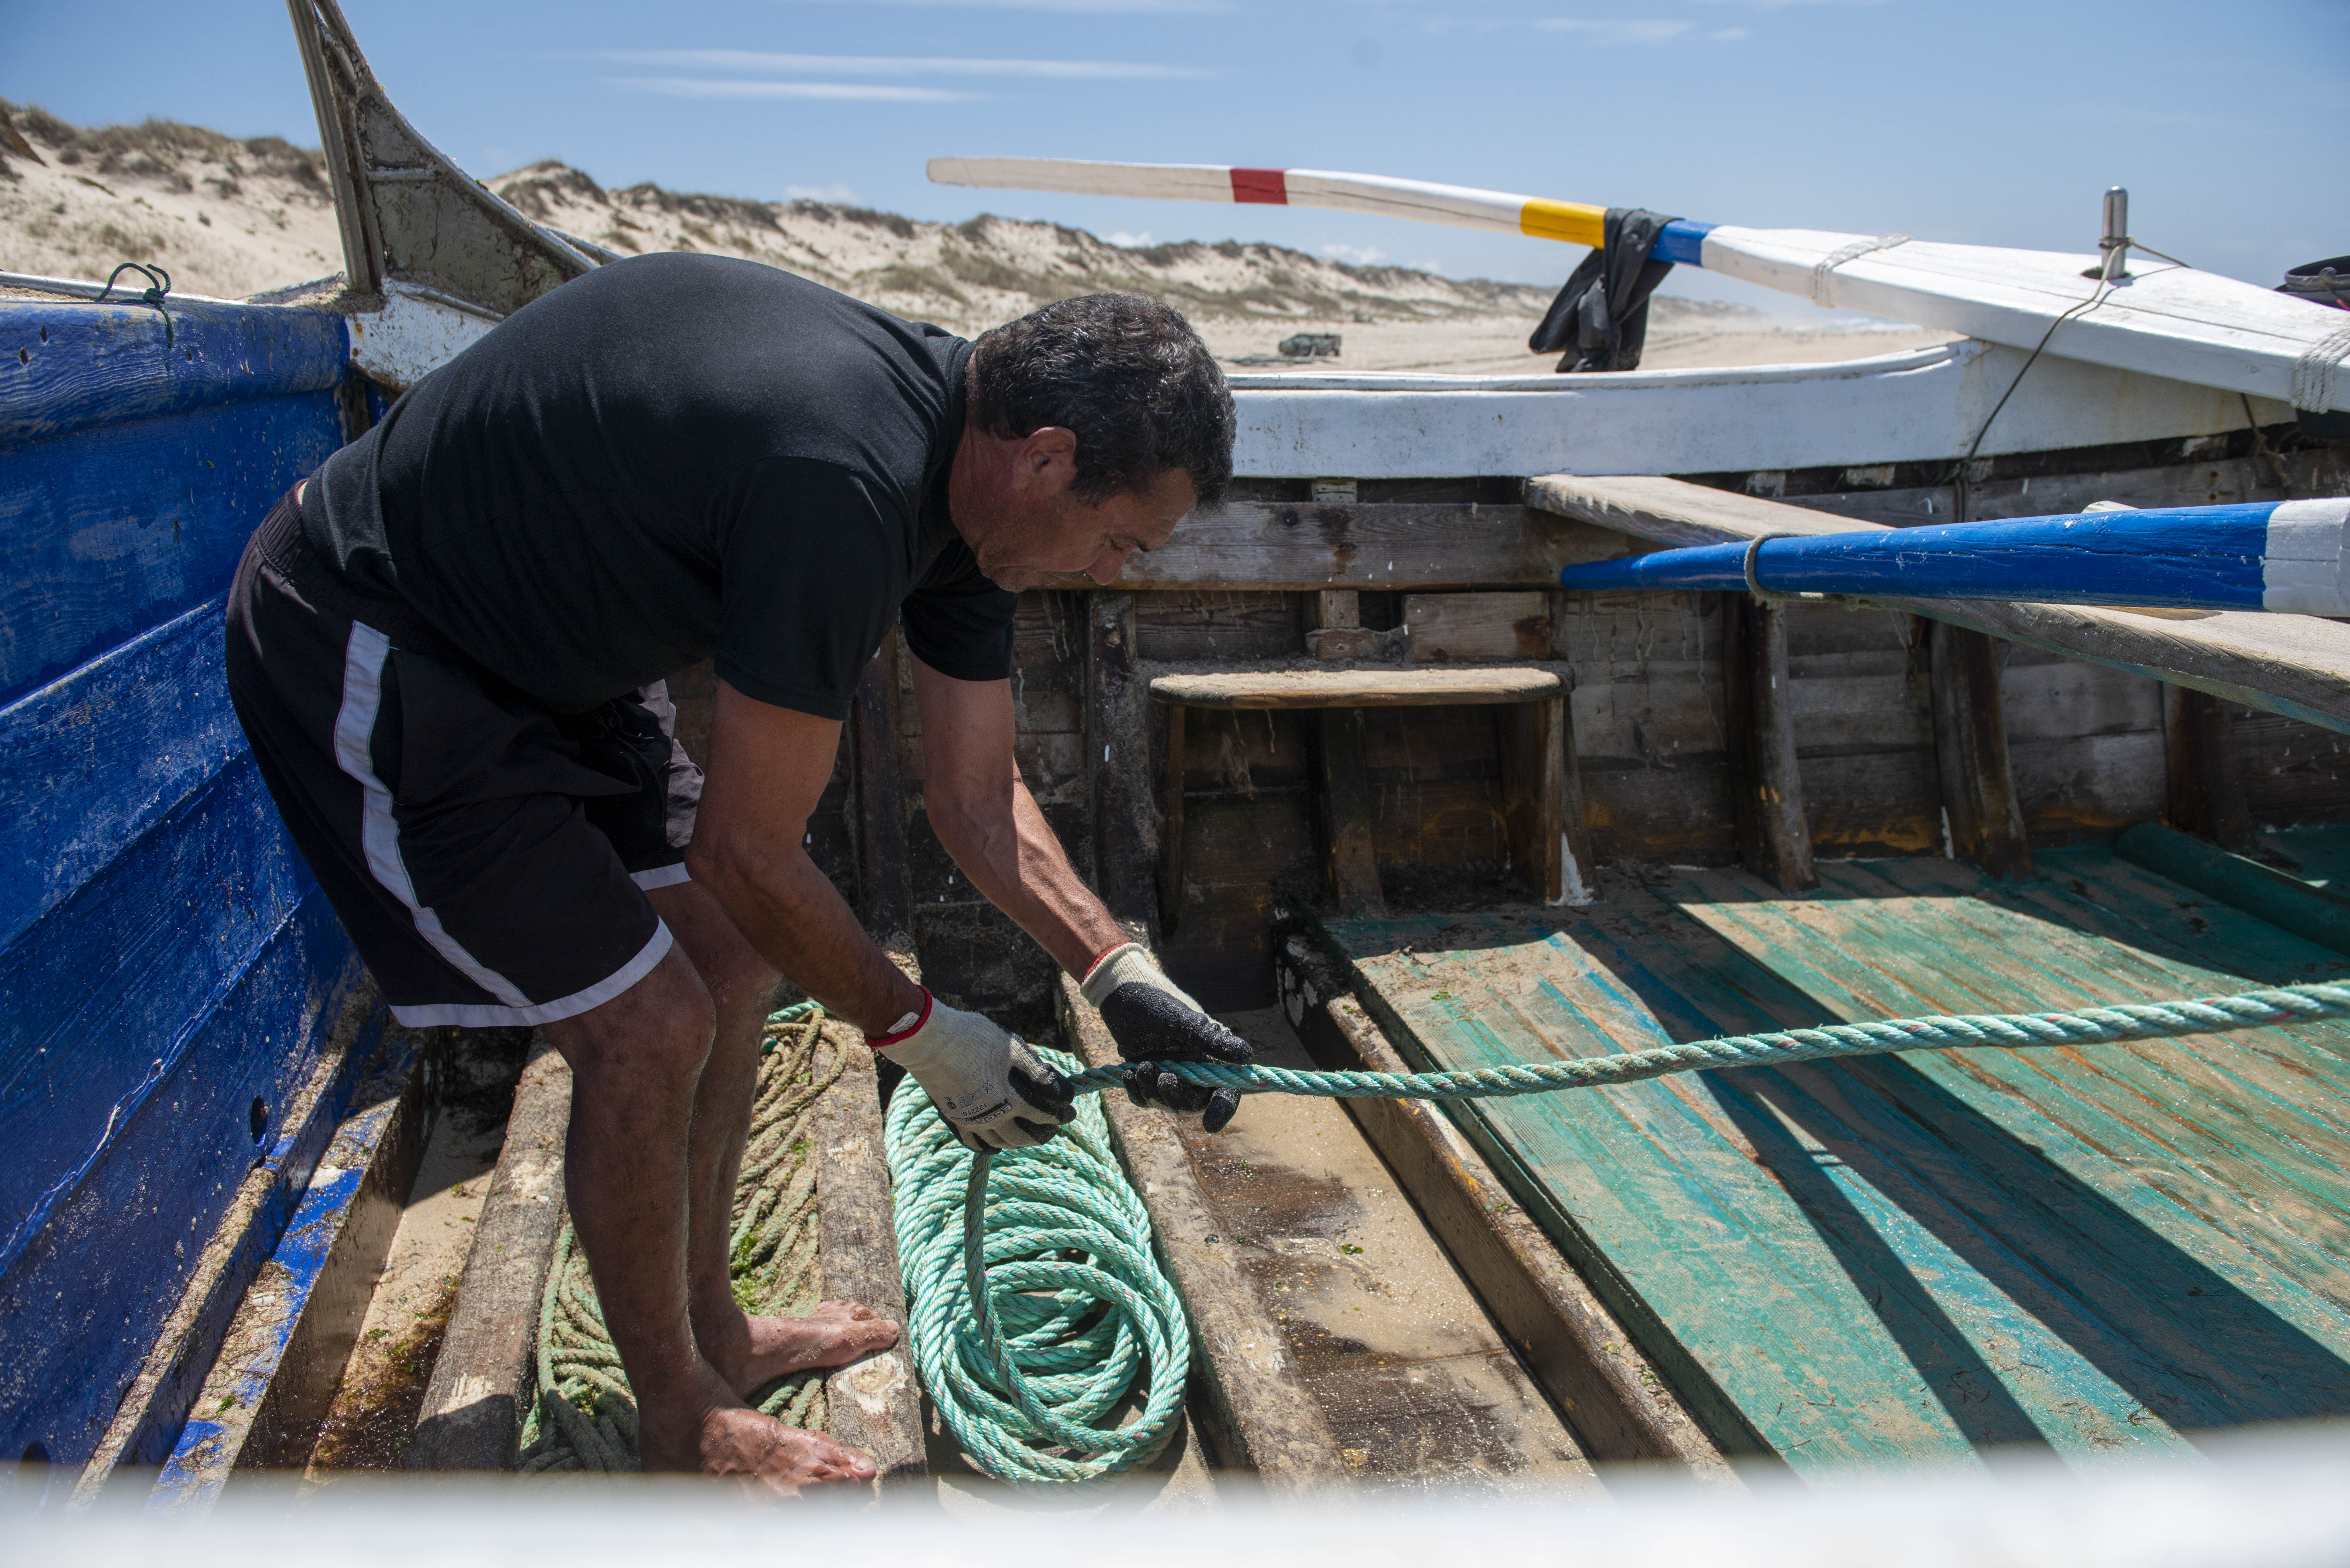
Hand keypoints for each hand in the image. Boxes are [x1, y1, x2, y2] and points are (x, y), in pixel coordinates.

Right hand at [870, 992, 1073, 1150]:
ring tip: (1029, 1133)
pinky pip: (975, 1144)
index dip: (1061, 1112)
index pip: (1044, 1114)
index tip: (1070, 1110)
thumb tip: (1060, 1089)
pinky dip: (990, 1147)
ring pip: (1002, 1143)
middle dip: (1044, 1132)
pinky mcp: (954, 1119)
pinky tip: (997, 1144)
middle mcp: (992, 1117)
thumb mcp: (1014, 1048)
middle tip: (1055, 1126)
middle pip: (1025, 1136)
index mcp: (1010, 1099)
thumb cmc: (974, 1038)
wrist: (929, 1041)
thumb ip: (1038, 1072)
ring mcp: (971, 1121)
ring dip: (1020, 1141)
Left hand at [1079, 943, 1253, 1131]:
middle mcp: (1193, 1069)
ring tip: (1140, 1067)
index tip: (1211, 1125)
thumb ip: (1212, 1040)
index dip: (1222, 1109)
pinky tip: (1128, 1073)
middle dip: (1177, 1097)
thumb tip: (1247, 1057)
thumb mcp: (1183, 1020)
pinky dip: (1137, 1091)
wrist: (1119, 994)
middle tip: (1163, 1078)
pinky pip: (1145, 1098)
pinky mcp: (1148, 1076)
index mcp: (1209, 1055)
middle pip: (1194, 1102)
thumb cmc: (1154, 1001)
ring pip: (1168, 1102)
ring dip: (1153, 1091)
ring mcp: (1170, 1074)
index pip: (1225, 1090)